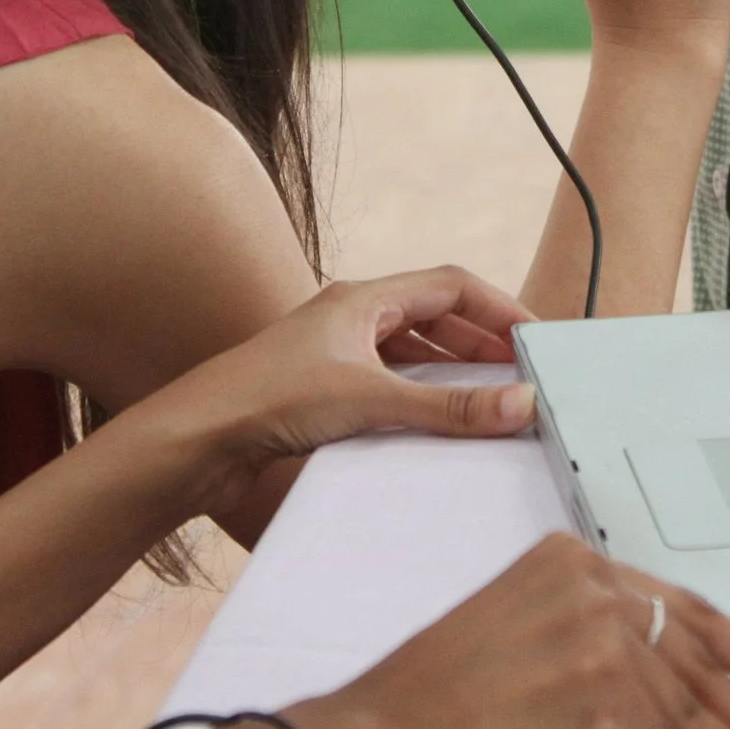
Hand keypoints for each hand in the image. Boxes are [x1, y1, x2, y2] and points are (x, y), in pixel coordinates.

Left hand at [118, 267, 537, 518]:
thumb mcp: (371, 401)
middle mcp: (349, 319)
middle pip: (433, 317)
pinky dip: (421, 399)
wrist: (195, 441)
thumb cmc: (267, 400)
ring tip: (488, 402)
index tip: (535, 340)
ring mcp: (333, 356)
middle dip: (481, 343)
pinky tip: (436, 427)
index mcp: (362, 298)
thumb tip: (520, 403)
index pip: (451, 287)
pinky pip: (388, 386)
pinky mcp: (320, 394)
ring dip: (451, 372)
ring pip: (410, 354)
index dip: (498, 309)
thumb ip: (449, 407)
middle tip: (520, 376)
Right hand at [287, 533, 729, 728]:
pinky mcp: (597, 692)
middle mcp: (592, 586)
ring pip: (684, 709)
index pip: (688, 607)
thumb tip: (671, 684)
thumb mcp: (526, 635)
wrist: (378, 725)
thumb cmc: (440, 693)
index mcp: (574, 561)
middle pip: (699, 660)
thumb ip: (600, 642)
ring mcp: (597, 639)